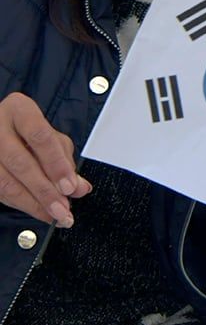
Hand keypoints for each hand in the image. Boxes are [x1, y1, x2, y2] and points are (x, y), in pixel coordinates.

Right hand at [0, 92, 92, 227]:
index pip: (40, 136)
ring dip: (32, 203)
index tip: (69, 187)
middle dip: (44, 191)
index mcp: (19, 110)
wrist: (1, 128)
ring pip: (5, 182)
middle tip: (63, 208)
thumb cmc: (29, 131)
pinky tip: (37, 210)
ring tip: (54, 214)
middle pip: (20, 162)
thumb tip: (79, 187)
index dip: (55, 164)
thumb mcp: (52, 137)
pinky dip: (20, 204)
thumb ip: (65, 160)